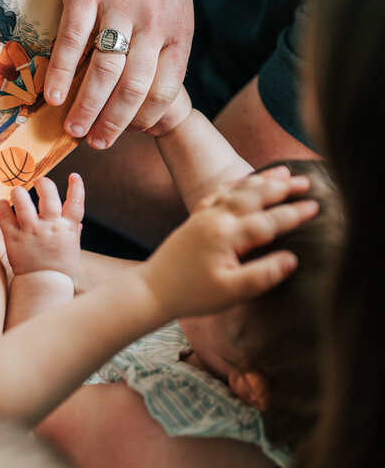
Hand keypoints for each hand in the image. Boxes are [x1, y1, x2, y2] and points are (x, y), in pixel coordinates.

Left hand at [0, 174, 83, 278]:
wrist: (43, 285)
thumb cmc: (59, 268)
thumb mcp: (72, 249)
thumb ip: (72, 233)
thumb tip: (76, 222)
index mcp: (67, 228)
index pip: (76, 202)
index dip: (77, 187)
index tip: (73, 176)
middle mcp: (50, 226)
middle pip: (48, 195)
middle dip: (43, 183)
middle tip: (38, 181)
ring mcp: (31, 231)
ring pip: (23, 201)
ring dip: (19, 192)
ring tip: (17, 191)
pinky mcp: (13, 238)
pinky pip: (5, 216)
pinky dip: (3, 207)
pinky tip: (2, 204)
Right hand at [45, 0, 192, 147]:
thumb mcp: (173, 5)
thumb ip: (162, 46)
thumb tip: (143, 94)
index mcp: (178, 29)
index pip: (165, 89)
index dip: (145, 118)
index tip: (128, 133)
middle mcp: (153, 21)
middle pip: (134, 88)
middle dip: (113, 124)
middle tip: (96, 143)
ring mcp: (119, 5)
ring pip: (105, 71)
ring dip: (86, 107)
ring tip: (73, 129)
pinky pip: (73, 40)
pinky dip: (62, 73)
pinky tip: (52, 95)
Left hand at [141, 166, 318, 318]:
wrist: (151, 289)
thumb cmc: (191, 295)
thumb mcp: (231, 292)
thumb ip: (262, 275)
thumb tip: (291, 260)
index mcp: (226, 236)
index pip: (268, 221)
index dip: (294, 214)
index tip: (316, 207)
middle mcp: (215, 219)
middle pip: (254, 196)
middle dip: (282, 188)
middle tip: (307, 182)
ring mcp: (203, 216)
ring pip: (237, 189)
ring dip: (262, 180)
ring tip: (284, 172)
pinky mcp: (195, 218)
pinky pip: (219, 192)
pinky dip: (237, 184)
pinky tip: (246, 182)